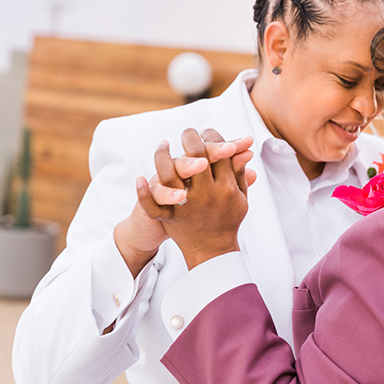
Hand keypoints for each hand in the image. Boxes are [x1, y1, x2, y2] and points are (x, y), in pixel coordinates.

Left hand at [138, 128, 251, 269]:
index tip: (207, 133)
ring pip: (171, 174)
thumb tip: (244, 149)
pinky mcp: (171, 218)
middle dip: (191, 138)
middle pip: (197, 156)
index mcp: (227, 187)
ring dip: (163, 156)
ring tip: (162, 144)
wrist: (214, 251)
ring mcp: (188, 206)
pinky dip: (144, 193)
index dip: (213, 137)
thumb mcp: (240, 197)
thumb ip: (239, 172)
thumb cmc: (228, 219)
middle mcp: (207, 194)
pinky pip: (153, 206)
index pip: (220, 151)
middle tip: (188, 132)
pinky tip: (139, 178)